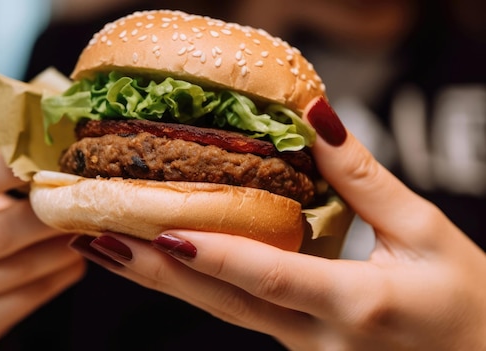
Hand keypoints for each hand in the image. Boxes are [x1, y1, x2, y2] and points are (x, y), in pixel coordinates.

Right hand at [0, 146, 84, 350]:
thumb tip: (51, 167)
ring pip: (21, 267)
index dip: (8, 166)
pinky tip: (73, 259)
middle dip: (51, 213)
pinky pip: (27, 297)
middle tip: (83, 196)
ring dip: (63, 245)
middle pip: (0, 231)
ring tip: (86, 227)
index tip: (49, 153)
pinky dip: (59, 275)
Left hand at [71, 97, 485, 349]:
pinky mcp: (298, 345)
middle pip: (224, 303)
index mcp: (356, 305)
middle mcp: (318, 338)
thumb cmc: (465, 300)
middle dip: (157, 273)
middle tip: (99, 239)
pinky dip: (198, 287)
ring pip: (223, 313)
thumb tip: (315, 121)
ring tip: (111, 250)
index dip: (217, 255)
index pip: (271, 277)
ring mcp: (304, 349)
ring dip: (164, 283)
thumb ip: (364, 178)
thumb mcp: (425, 230)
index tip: (164, 233)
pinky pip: (240, 314)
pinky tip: (166, 263)